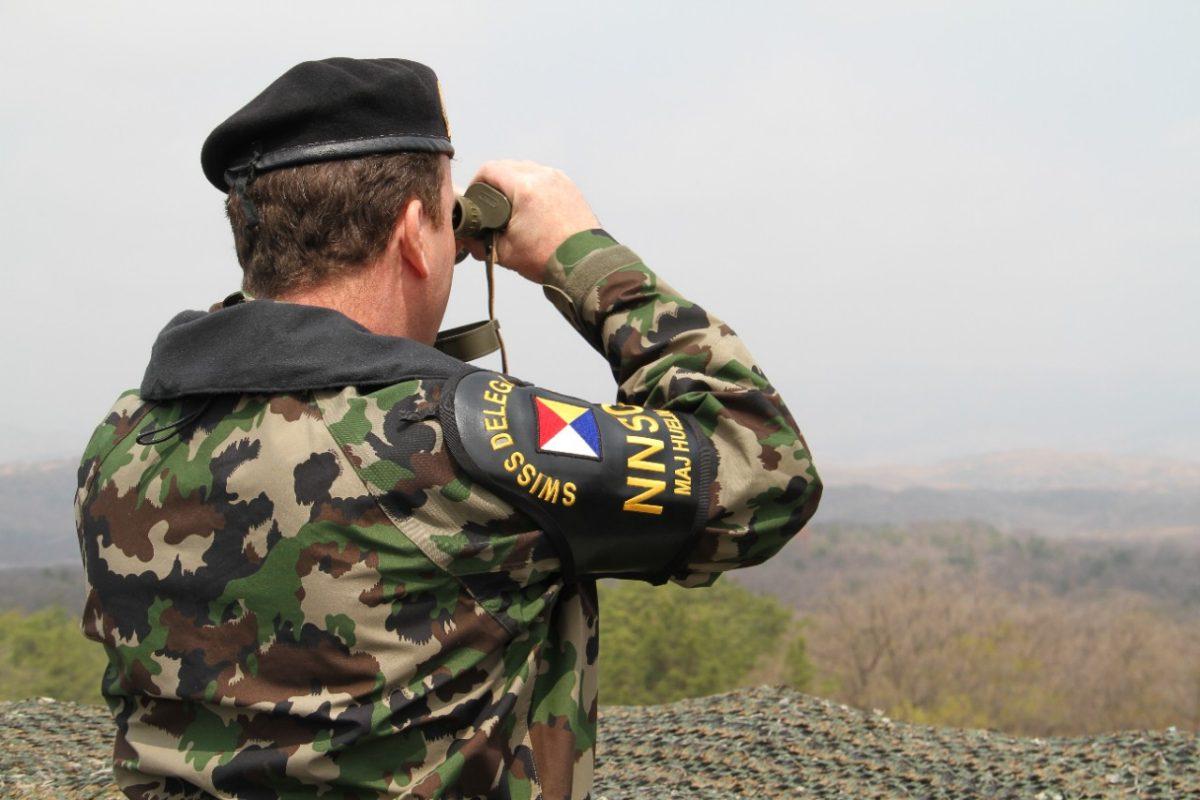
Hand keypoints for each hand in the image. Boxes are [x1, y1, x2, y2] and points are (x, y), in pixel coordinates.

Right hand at [463, 160, 599, 283]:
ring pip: (527, 169)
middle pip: (508, 166)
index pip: (489, 170)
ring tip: (510, 206)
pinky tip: (531, 207)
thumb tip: (466, 238)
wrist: (585, 265)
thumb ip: (479, 242)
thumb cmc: (548, 258)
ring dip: (514, 182)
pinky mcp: (570, 187)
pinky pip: (544, 178)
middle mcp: (543, 176)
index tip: (474, 198)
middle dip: (494, 182)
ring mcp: (559, 179)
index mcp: (524, 187)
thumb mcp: (505, 252)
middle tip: (489, 204)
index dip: (476, 182)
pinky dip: (533, 186)